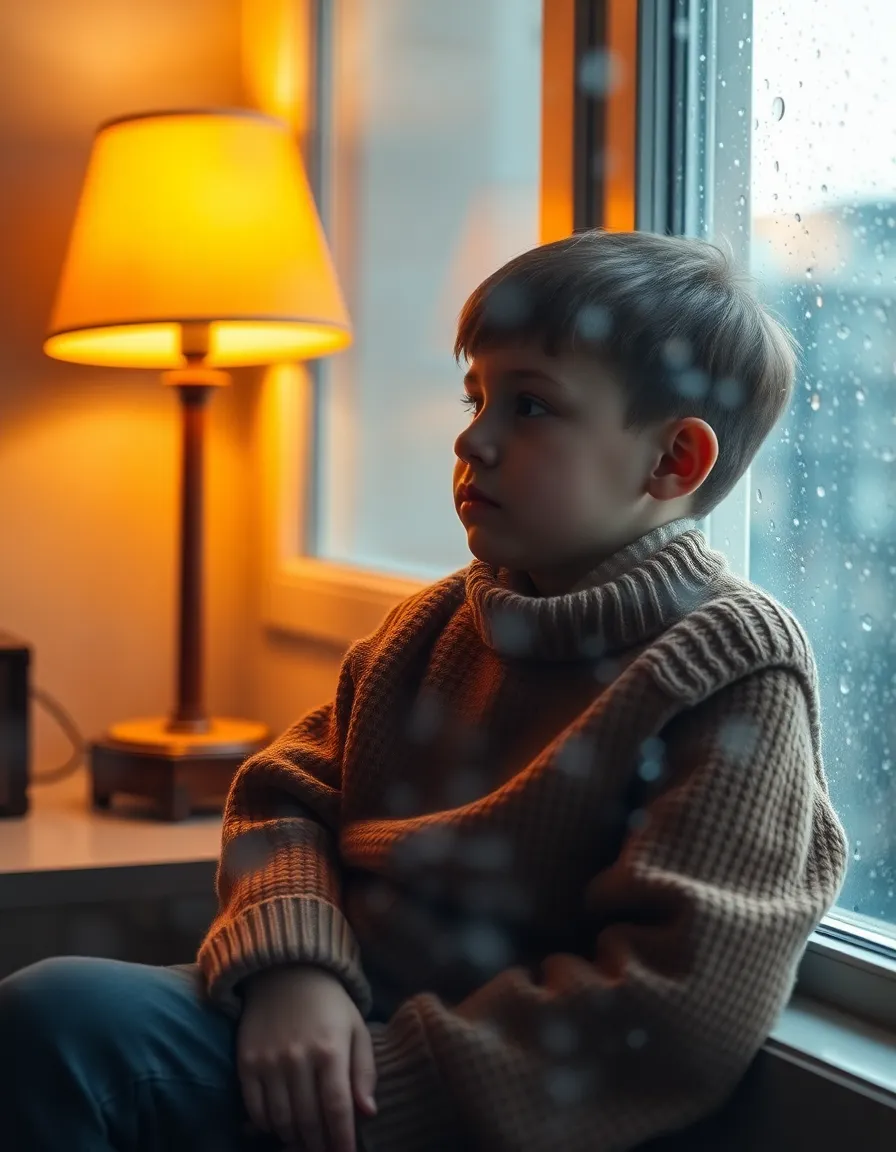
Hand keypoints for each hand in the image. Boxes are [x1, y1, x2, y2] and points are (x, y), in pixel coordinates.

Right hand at [237, 964, 376, 1151]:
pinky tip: (279, 1124)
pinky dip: (267, 1125)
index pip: (337, 1108)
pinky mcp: (247, 1062)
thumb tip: (368, 1113)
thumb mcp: (356, 1029)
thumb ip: (364, 1071)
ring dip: (294, 1138)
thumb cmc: (330, 1004)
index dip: (342, 1139)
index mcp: (331, 1050)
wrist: (287, 972)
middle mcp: (299, 1057)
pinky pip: (255, 1108)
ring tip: (305, 1140)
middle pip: (308, 1119)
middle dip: (319, 1144)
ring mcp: (269, 1061)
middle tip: (325, 1151)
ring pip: (281, 1120)